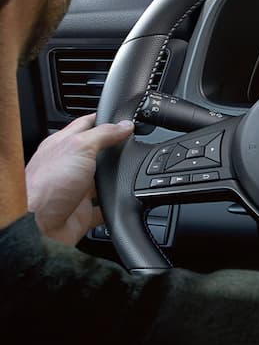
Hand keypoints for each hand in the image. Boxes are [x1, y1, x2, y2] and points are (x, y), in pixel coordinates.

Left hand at [25, 114, 134, 245]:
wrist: (38, 225)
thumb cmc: (47, 184)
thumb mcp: (79, 147)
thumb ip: (103, 134)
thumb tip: (124, 126)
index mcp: (63, 145)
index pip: (86, 125)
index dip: (105, 120)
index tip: (123, 119)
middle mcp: (69, 166)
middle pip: (96, 153)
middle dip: (114, 150)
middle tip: (133, 145)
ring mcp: (75, 189)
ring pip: (102, 180)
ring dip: (117, 178)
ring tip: (132, 172)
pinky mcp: (82, 212)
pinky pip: (104, 207)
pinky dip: (115, 205)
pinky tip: (124, 201)